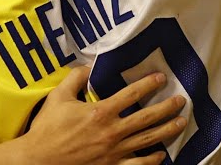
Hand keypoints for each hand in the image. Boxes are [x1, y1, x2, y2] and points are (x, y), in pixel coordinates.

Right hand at [23, 68, 187, 164]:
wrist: (39, 160)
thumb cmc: (48, 128)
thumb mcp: (58, 97)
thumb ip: (75, 78)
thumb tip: (88, 65)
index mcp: (101, 112)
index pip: (131, 94)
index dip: (148, 85)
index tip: (161, 78)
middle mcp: (112, 131)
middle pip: (147, 118)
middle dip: (167, 108)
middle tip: (181, 100)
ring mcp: (113, 152)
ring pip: (147, 140)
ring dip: (166, 130)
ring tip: (181, 122)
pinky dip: (151, 160)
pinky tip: (161, 155)